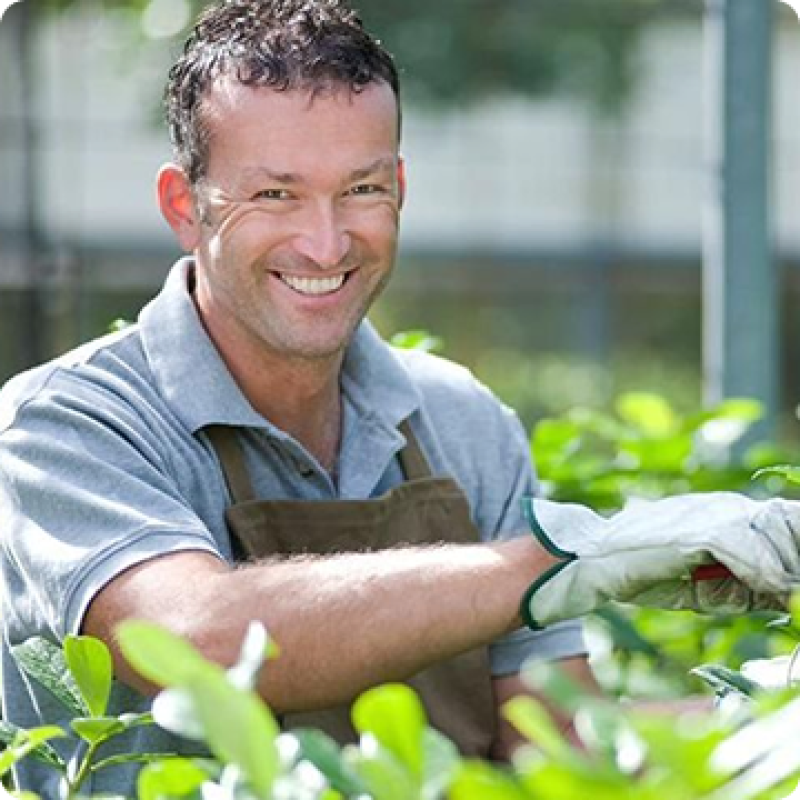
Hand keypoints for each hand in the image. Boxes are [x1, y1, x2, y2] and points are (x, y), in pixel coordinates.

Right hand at [521, 493, 799, 628]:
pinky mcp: (692, 530)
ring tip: (787, 588)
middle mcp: (711, 508)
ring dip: (782, 566)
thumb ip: (734, 587)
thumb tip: (779, 595)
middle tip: (793, 584)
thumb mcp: (695, 586)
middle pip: (774, 523)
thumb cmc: (634, 575)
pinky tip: (769, 588)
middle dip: (790, 554)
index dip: (786, 546)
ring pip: (766, 533)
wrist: (588, 563)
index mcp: (711, 515)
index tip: (792, 576)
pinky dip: (761, 570)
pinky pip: (742, 549)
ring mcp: (702, 515)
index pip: (767, 522)